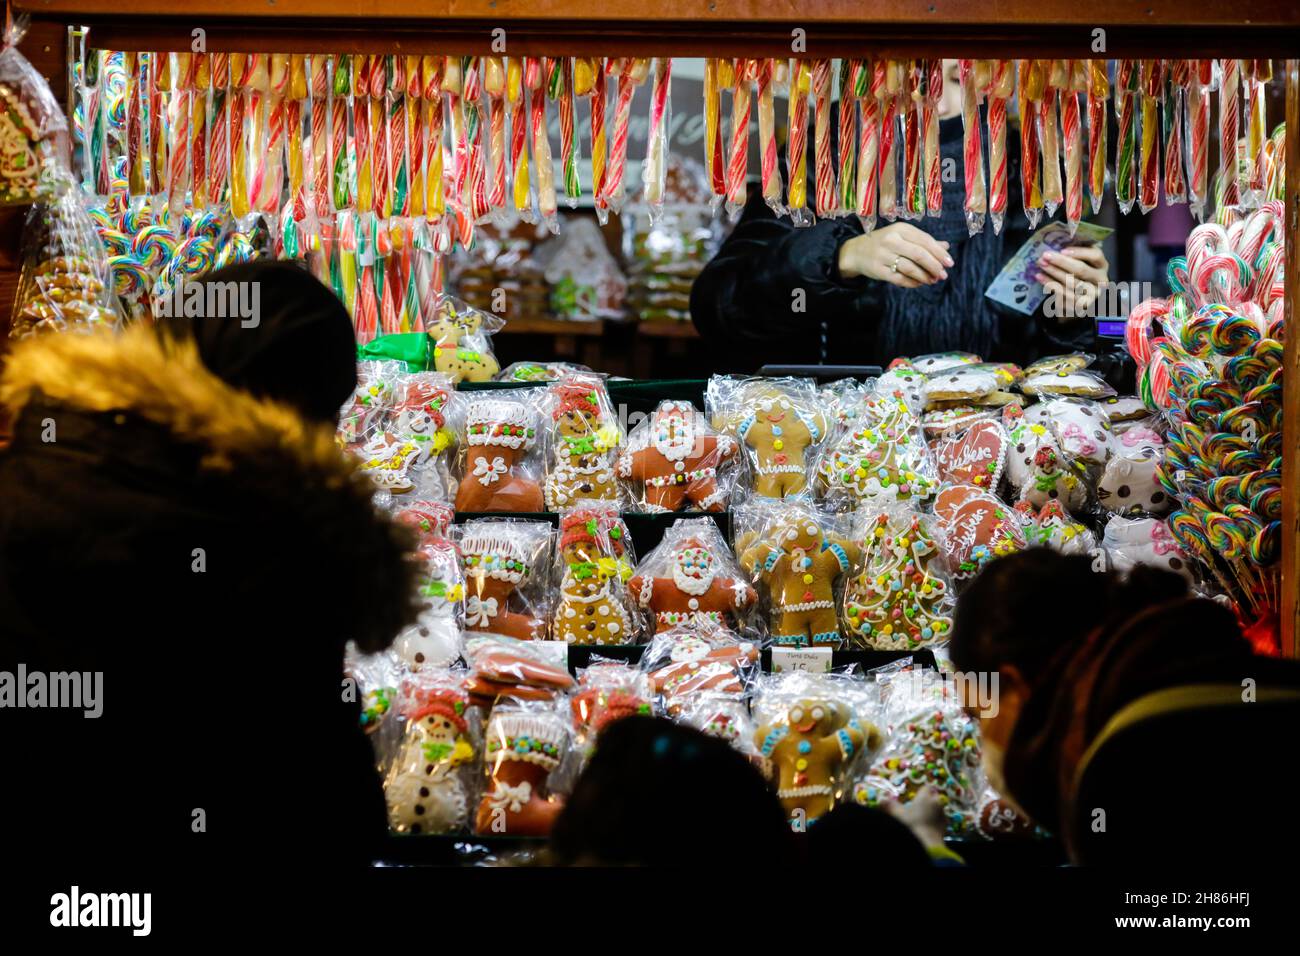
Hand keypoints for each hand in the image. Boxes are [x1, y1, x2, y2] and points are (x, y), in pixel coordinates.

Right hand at [838, 223, 953, 288]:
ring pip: (910, 268)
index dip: (939, 253)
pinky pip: (899, 278)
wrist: (856, 252)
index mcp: (900, 229)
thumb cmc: (884, 243)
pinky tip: (919, 283)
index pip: (925, 240)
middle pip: (919, 254)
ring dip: (925, 276)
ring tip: (933, 280)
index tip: (949, 262)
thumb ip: (923, 241)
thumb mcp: (903, 236)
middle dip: (934, 266)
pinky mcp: (878, 270)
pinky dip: (912, 282)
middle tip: (943, 274)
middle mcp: (891, 240)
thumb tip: (945, 247)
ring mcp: (883, 255)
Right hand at [882, 786, 946, 847]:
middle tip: (919, 808)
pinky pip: (941, 819)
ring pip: (938, 808)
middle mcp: (936, 802)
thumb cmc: (911, 825)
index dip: (921, 792)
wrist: (927, 843)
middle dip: (928, 800)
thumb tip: (882, 800)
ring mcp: (942, 813)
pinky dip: (936, 821)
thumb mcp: (898, 815)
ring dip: (933, 811)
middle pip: (934, 796)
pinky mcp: (946, 825)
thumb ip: (891, 806)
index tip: (916, 797)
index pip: (925, 788)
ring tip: (924, 819)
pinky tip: (929, 827)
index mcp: (925, 796)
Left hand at [1036, 245, 1108, 320]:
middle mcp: (1100, 280)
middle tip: (1045, 255)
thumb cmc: (1079, 275)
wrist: (1080, 299)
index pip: (1095, 255)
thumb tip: (1058, 242)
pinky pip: (1063, 294)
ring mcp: (1091, 295)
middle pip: (1081, 270)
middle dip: (1061, 261)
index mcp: (1102, 266)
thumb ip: (1076, 253)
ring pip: (1070, 282)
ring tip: (1041, 264)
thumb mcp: (1083, 262)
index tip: (1062, 250)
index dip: (1080, 252)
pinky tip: (1040, 276)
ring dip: (1053, 272)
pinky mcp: (1079, 305)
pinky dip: (1050, 284)